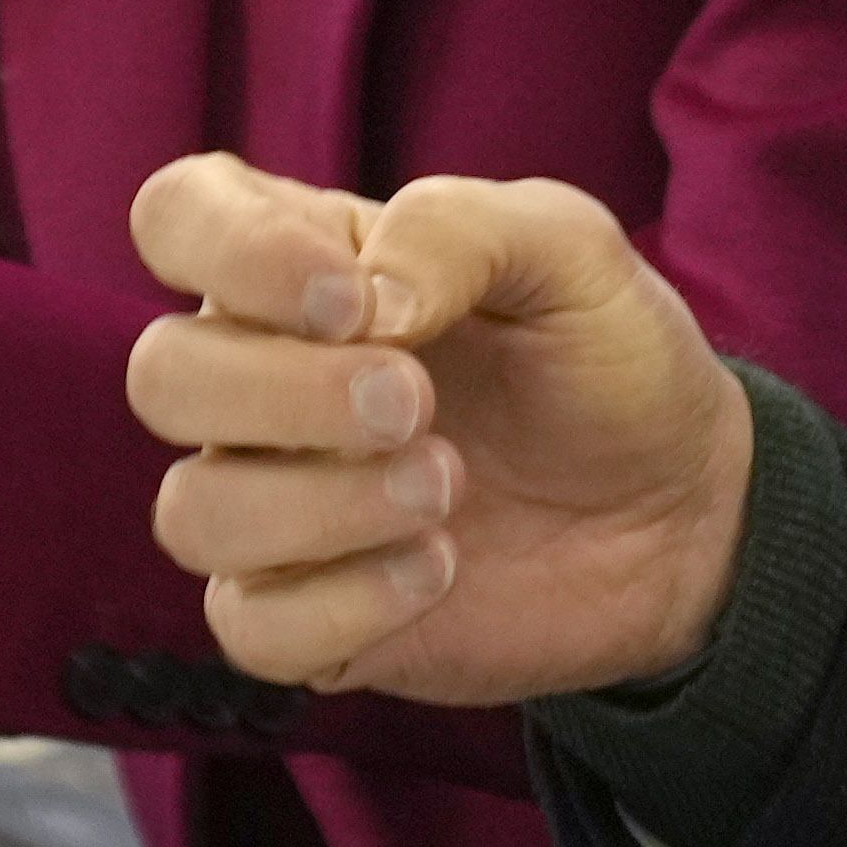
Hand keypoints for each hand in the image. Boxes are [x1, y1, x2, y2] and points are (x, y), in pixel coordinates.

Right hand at [123, 153, 756, 702]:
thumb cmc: (608, 361)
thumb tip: (367, 293)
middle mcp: (265, 382)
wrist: (686, 512)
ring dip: (320, 503)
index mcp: (308, 270)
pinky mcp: (307, 618)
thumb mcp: (573, 253)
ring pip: (192, 511)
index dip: (229, 251)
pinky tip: (438, 569)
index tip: (352, 299)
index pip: (177, 218)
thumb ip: (461, 228)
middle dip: (287, 392)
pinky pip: (249, 628)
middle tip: (419, 401)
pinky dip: (343, 602)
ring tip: (445, 484)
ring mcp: (278, 505)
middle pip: (161, 375)